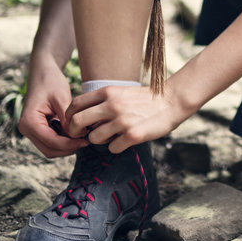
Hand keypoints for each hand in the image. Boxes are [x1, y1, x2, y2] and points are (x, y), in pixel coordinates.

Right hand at [17, 59, 88, 157]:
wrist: (42, 72)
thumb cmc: (51, 81)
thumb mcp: (61, 98)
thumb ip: (68, 119)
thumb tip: (78, 136)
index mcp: (29, 121)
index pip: (51, 142)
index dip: (70, 145)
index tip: (87, 140)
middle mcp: (26, 129)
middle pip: (49, 150)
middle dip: (68, 148)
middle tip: (87, 140)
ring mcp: (30, 131)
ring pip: (50, 149)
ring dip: (66, 146)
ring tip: (83, 136)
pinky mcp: (37, 130)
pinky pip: (50, 142)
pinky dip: (63, 141)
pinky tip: (75, 132)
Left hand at [64, 83, 190, 153]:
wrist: (172, 101)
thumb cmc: (145, 99)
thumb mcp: (121, 92)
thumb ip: (103, 100)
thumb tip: (83, 114)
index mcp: (108, 92)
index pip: (75, 103)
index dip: (69, 116)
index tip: (73, 124)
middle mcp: (112, 105)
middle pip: (77, 121)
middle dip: (76, 132)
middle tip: (82, 136)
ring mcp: (122, 120)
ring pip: (94, 138)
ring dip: (100, 141)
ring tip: (111, 137)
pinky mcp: (133, 135)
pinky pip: (112, 148)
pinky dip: (116, 147)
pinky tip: (125, 141)